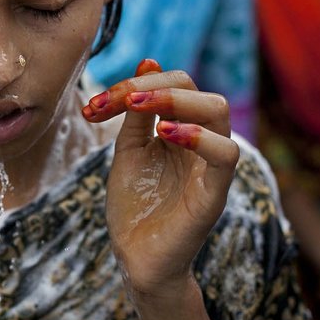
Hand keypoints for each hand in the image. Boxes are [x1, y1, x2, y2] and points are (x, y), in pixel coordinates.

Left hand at [82, 59, 238, 302]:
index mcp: (183, 129)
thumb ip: (135, 112)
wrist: (136, 258)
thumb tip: (147, 61)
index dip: (135, 83)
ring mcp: (210, 167)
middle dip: (158, 84)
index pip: (175, 84)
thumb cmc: (135, 205)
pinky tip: (165, 134)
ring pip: (218, 112)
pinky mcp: (214, 194)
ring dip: (178, 100)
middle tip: (122, 99)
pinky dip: (198, 136)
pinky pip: (225, 156)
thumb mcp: (128, 150)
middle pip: (199, 89)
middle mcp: (201, 143)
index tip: (93, 105)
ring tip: (142, 106)